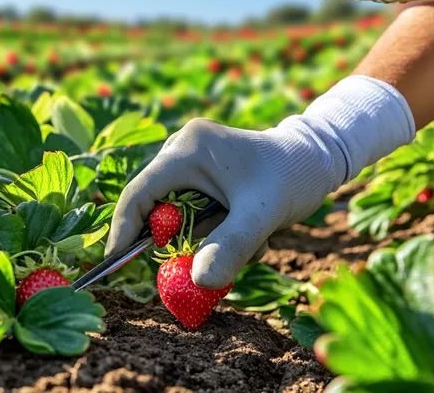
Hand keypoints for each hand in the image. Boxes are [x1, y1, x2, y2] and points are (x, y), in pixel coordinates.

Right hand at [105, 76, 415, 288]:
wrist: (317, 159)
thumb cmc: (290, 177)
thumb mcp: (261, 215)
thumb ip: (230, 246)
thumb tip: (198, 283)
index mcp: (187, 150)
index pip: (139, 193)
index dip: (123, 229)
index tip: (115, 264)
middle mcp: (182, 150)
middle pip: (157, 207)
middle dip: (181, 239)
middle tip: (202, 263)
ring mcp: (191, 161)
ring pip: (178, 214)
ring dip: (206, 236)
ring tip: (248, 238)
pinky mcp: (203, 174)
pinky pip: (193, 212)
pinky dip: (215, 230)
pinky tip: (248, 229)